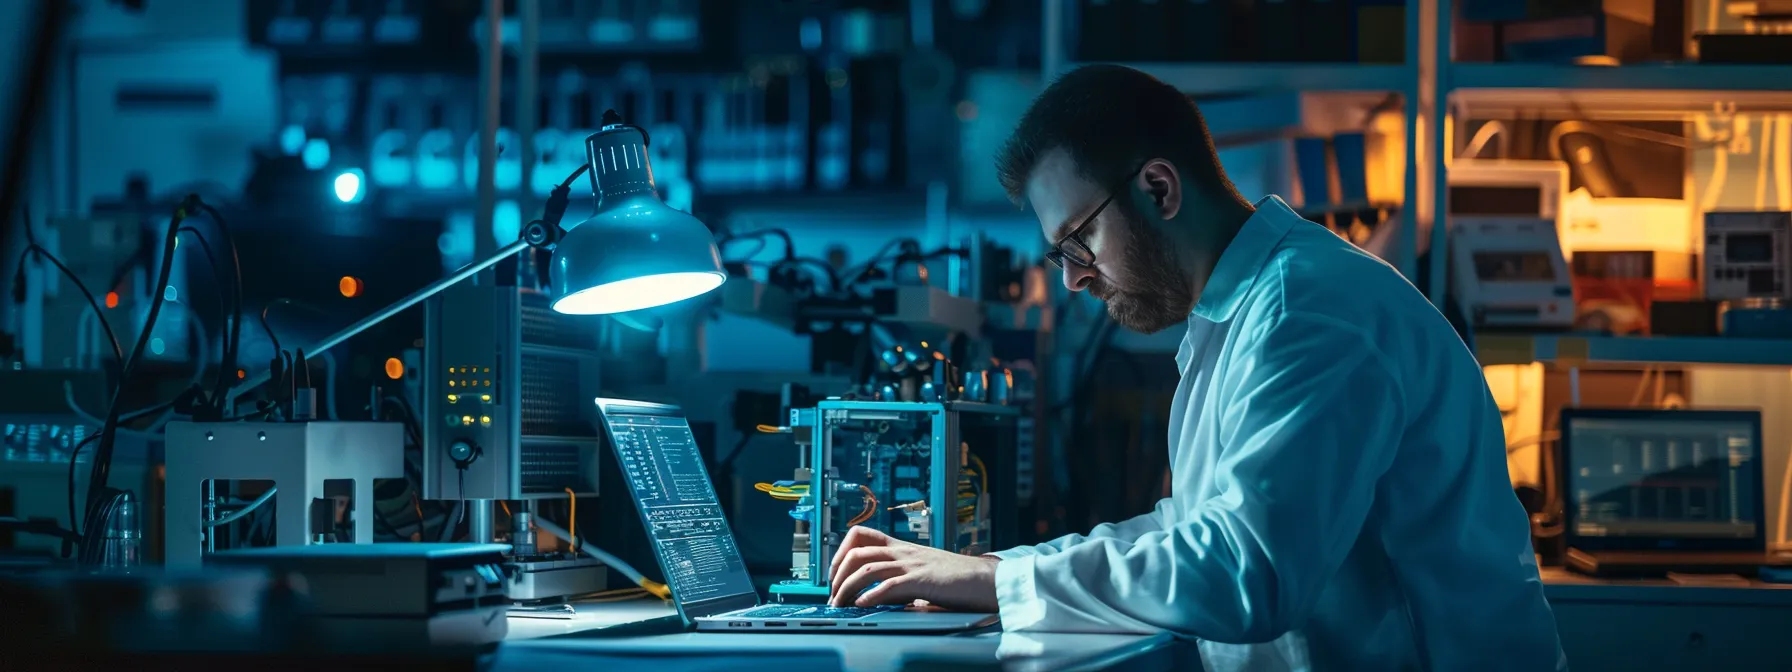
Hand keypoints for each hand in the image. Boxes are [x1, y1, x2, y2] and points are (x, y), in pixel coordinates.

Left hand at [827, 526, 999, 611]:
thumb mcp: (921, 573)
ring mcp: (912, 564)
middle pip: (857, 552)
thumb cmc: (955, 580)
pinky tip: (862, 604)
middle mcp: (903, 552)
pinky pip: (889, 584)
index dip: (840, 552)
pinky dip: (871, 595)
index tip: (834, 574)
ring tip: (841, 603)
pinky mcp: (922, 580)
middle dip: (837, 574)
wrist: (984, 579)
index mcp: (901, 547)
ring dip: (848, 587)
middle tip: (833, 594)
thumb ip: (898, 581)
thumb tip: (875, 597)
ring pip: (867, 567)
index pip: (861, 534)